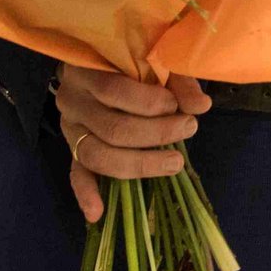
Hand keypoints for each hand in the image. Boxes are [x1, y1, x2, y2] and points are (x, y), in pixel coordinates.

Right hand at [53, 64, 211, 224]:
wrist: (95, 60)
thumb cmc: (129, 58)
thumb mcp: (152, 57)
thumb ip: (176, 79)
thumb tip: (201, 105)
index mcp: (86, 70)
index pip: (113, 89)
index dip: (148, 102)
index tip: (176, 105)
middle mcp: (72, 100)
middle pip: (111, 128)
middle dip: (155, 134)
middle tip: (188, 128)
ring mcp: (69, 127)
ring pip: (97, 155)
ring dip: (139, 164)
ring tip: (174, 163)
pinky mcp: (72, 148)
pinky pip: (76, 174)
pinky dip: (86, 194)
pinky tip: (98, 213)